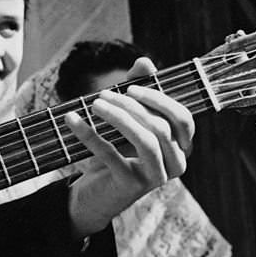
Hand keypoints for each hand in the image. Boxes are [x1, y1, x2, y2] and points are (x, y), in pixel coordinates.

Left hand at [66, 57, 194, 236]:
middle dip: (130, 106)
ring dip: (118, 118)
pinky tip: (71, 120)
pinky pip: (112, 155)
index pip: (183, 119)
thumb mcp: (126, 122)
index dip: (159, 99)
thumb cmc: (116, 152)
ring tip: (93, 104)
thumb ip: (137, 93)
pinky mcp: (131, 186)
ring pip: (146, 141)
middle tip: (102, 95)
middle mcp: (176, 164)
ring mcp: (156, 178)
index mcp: (181, 146)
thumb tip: (144, 61)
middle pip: (161, 127)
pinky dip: (89, 135)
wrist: (94, 195)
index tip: (130, 86)